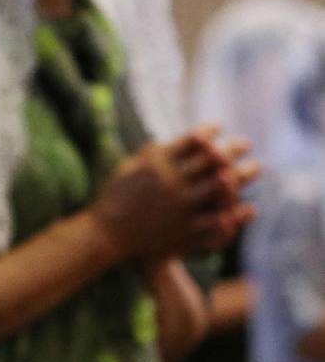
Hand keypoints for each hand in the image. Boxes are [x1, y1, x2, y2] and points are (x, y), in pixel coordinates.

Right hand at [89, 128, 253, 260]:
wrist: (107, 234)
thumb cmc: (113, 198)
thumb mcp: (127, 168)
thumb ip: (150, 154)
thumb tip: (171, 141)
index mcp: (156, 163)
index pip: (191, 140)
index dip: (208, 131)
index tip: (217, 127)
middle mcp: (171, 181)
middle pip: (211, 160)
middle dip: (232, 149)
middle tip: (245, 143)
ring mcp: (180, 206)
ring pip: (221, 187)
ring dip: (242, 176)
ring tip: (254, 169)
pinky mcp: (185, 229)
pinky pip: (218, 219)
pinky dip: (235, 213)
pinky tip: (247, 207)